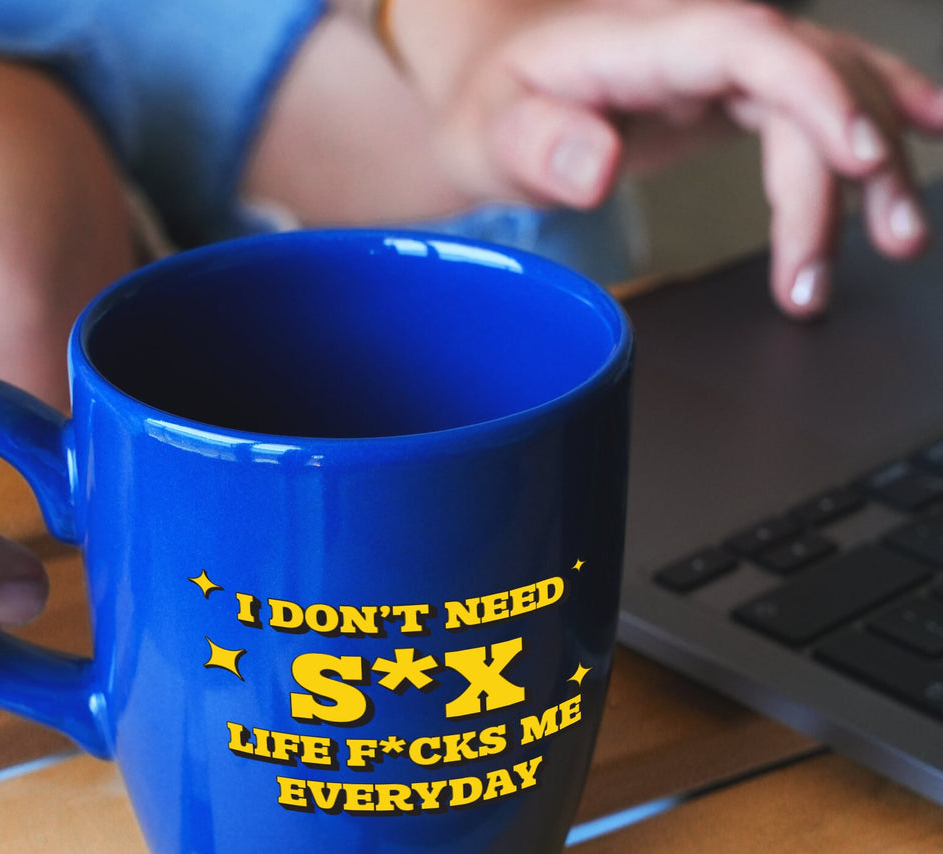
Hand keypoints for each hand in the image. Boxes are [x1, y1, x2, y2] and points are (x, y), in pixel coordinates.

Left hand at [384, 0, 942, 314]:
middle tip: (819, 279)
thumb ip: (539, 147)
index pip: (751, 46)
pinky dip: (878, 112)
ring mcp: (724, 61)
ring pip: (830, 91)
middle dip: (840, 175)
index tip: (861, 153)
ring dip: (872, 164)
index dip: (816, 93)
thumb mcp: (491, 137)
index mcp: (645, 41)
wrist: (491, 83)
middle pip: (805, 82)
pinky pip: (821, 93)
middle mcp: (699, 38)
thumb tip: (597, 167)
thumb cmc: (491, 109)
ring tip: (895, 243)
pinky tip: (933, 130)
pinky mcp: (733, 88)